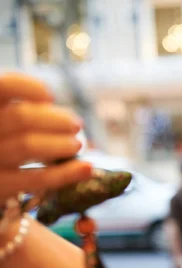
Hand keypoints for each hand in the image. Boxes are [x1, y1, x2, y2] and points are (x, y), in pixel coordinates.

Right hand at [0, 72, 92, 203]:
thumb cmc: (5, 144)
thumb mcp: (9, 123)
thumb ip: (29, 114)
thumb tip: (69, 121)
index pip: (4, 86)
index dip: (30, 88)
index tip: (50, 98)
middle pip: (21, 117)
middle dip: (56, 120)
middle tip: (76, 125)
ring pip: (28, 146)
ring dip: (61, 144)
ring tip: (77, 145)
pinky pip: (37, 179)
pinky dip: (66, 173)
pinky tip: (86, 169)